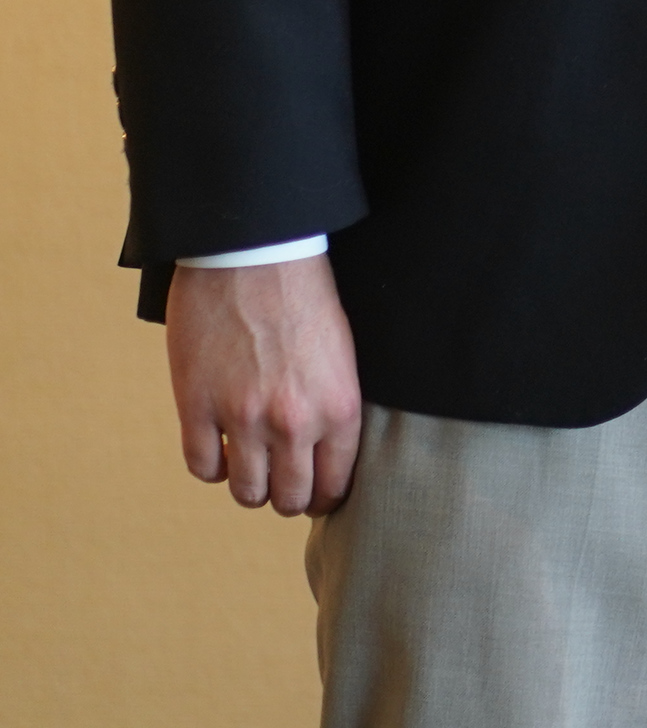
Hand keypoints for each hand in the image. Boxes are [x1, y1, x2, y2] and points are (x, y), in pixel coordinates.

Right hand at [166, 255, 361, 514]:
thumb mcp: (341, 357)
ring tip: (250, 469)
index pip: (335, 484)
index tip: (315, 493)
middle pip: (288, 498)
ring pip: (246, 491)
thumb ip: (332, 408)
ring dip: (248, 487)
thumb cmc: (305, 298)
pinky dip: (211, 468)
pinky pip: (201, 466)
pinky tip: (219, 451)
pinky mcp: (197, 406)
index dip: (324, 496)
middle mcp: (294, 421)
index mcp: (338, 408)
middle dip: (286, 497)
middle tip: (280, 485)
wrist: (256, 256)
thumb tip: (323, 454)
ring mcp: (243, 417)